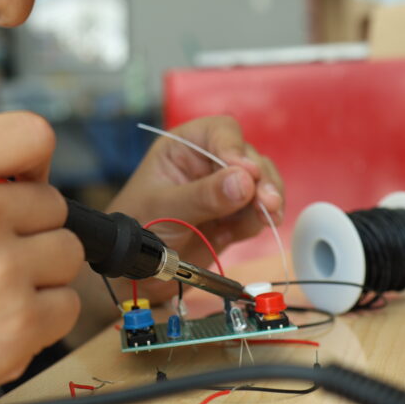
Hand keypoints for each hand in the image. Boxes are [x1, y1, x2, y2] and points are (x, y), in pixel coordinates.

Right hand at [0, 113, 82, 403]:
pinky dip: (42, 317)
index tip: (23, 180)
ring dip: (39, 272)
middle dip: (26, 227)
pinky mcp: (19, 324)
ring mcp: (0, 270)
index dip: (31, 161)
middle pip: (53, 202)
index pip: (31, 134)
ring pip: (68, 251)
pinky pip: (68, 304)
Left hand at [106, 116, 282, 299]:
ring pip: (260, 183)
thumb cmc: (136, 227)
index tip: (246, 173)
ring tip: (269, 215)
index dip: (235, 148)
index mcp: (183, 147)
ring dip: (268, 198)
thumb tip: (245, 181)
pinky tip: (260, 225)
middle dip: (260, 179)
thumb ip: (203, 195)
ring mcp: (223, 191)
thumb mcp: (165, 208)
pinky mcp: (233, 217)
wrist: (135, 271)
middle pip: (248, 157)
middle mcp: (207, 162)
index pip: (220, 132)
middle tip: (267, 202)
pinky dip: (263, 218)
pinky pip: (257, 211)